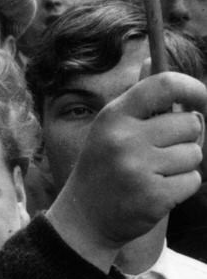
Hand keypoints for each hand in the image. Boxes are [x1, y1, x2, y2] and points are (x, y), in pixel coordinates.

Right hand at [47, 67, 205, 267]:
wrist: (84, 219)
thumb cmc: (104, 168)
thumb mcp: (111, 129)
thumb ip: (138, 99)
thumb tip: (151, 59)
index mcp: (114, 116)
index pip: (165, 85)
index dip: (193, 88)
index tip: (201, 98)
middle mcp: (124, 139)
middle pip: (191, 123)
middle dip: (185, 138)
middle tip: (161, 152)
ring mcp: (137, 169)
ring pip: (194, 154)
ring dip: (182, 165)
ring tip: (153, 174)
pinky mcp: (152, 196)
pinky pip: (192, 180)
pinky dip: (181, 188)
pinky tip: (156, 192)